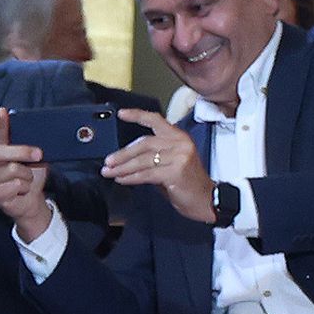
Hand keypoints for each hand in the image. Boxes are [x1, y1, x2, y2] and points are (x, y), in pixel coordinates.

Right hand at [0, 110, 53, 240]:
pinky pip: (15, 186)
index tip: (3, 111)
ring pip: (14, 170)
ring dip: (27, 177)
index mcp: (0, 151)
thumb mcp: (35, 160)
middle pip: (2, 151)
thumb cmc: (30, 177)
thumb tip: (40, 142)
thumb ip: (33, 149)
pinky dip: (24, 188)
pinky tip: (20, 192)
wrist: (30, 201)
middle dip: (23, 151)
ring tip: (26, 181)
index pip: (0, 135)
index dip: (1, 123)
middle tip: (39, 155)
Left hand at [104, 107, 214, 223]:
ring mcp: (180, 157)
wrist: (205, 199)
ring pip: (143, 160)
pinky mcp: (176, 172)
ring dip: (123, 167)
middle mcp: (180, 143)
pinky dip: (131, 177)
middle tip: (108, 162)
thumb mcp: (169, 164)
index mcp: (178, 137)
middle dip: (123, 153)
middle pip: (145, 143)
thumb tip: (124, 159)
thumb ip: (152, 157)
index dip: (137, 115)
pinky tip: (122, 179)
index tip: (121, 113)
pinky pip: (147, 174)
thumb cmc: (185, 183)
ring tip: (109, 173)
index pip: (156, 120)